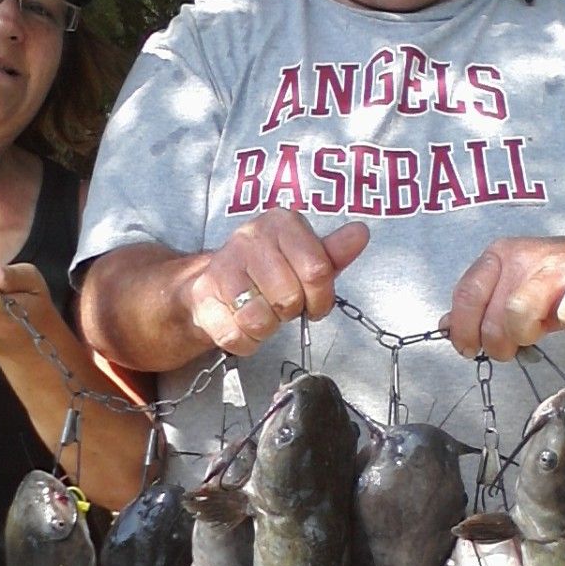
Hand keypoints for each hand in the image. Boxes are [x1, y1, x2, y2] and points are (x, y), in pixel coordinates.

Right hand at [184, 207, 369, 356]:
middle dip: (291, 312)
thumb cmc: (270, 272)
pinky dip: (246, 342)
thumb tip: (361, 233)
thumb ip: (333, 252)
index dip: (321, 298)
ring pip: (260, 319)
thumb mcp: (305, 259)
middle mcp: (248, 238)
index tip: (315, 302)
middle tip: (282, 305)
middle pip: (289, 298)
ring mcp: (222, 267)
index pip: (318, 271)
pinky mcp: (203, 297)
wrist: (215, 285)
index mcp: (281, 223)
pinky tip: (243, 325)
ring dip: (267, 328)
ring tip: (262, 313)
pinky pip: (236, 336)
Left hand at [441, 236, 564, 361]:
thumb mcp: (510, 292)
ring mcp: (559, 267)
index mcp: (499, 256)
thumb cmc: (556, 286)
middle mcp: (524, 256)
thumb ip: (478, 307)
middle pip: (492, 314)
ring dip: (525, 335)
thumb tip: (444, 326)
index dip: (463, 330)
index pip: (466, 296)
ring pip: (520, 312)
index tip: (469, 349)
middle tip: (512, 346)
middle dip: (497, 343)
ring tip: (538, 333)